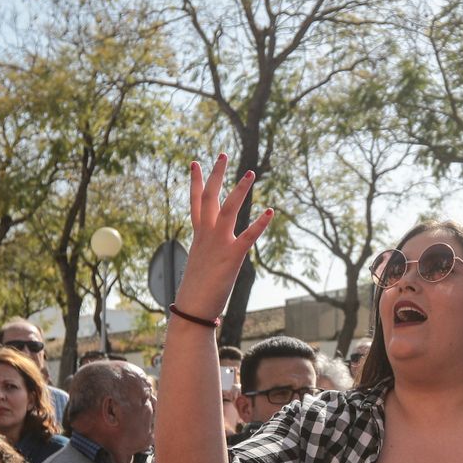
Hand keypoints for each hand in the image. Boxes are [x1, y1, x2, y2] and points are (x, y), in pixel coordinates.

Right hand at [175, 154, 274, 318]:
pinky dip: (260, 224)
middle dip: (216, 174)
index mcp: (198, 236)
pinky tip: (270, 211)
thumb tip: (209, 253)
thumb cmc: (196, 290)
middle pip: (209, 197)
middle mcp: (206, 235)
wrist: (192, 309)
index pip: (196, 202)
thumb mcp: (200, 264)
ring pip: (228, 209)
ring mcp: (219, 244)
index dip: (195, 181)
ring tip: (251, 173)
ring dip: (240, 190)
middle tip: (223, 154)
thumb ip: (206, 252)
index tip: (195, 162)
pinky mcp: (232, 257)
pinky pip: (248, 236)